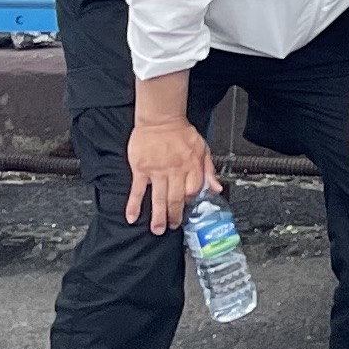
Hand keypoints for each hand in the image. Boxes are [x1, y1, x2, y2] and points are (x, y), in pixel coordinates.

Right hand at [124, 116, 214, 233]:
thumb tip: (217, 189)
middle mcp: (175, 170)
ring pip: (158, 198)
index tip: (188, 210)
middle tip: (172, 227)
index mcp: (192, 166)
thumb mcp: (203, 149)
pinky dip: (134, 205)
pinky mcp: (141, 169)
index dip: (191, 202)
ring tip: (157, 229)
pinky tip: (132, 217)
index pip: (193, 190)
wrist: (160, 119)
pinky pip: (138, 190)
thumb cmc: (181, 133)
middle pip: (175, 199)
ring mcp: (157, 171)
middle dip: (174, 216)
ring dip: (158, 216)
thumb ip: (210, 171)